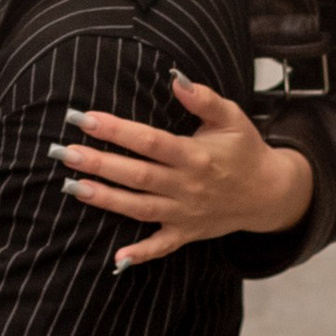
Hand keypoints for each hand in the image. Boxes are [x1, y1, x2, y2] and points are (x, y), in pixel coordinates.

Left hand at [56, 76, 315, 269]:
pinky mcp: (187, 233)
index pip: (150, 142)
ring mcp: (186, 214)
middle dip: (99, 164)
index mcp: (196, 156)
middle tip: (64, 153)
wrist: (270, 193)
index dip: (117, 130)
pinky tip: (117, 257)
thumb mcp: (231, 117)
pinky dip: (141, 254)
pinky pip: (162, 246)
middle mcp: (188, 186)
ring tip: (72, 187)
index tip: (86, 119)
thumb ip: (203, 98)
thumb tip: (175, 78)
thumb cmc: (245, 150)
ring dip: (105, 199)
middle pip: (137, 175)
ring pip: (139, 208)